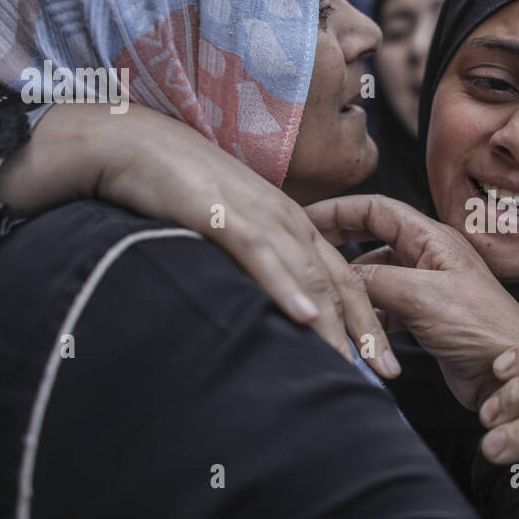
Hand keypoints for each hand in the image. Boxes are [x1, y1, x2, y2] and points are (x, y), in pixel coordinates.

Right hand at [0, 103, 397, 377]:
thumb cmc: (177, 189)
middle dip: (367, 331)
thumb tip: (267, 314)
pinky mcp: (221, 214)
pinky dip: (284, 287)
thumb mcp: (229, 229)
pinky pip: (260, 255)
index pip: (344, 279)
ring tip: (355, 366)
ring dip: (335, 323)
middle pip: (341, 281)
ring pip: (309, 274)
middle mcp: (286, 220)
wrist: (130, 141)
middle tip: (389, 377)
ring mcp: (258, 215)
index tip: (384, 365)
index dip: (368, 322)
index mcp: (291, 224)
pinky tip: (302, 317)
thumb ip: (253, 265)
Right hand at [305, 194, 518, 410]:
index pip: (376, 209)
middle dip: (338, 243)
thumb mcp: (420, 296)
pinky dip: (367, 315)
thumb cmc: (481, 329)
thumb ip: (374, 282)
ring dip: (351, 285)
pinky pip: (385, 307)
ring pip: (376, 276)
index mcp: (432, 238)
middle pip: (372, 238)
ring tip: (322, 296)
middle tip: (305, 253)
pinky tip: (352, 329)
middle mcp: (429, 257)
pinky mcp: (425, 318)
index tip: (304, 218)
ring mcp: (427, 287)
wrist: (509, 375)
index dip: (338, 209)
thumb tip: (337, 276)